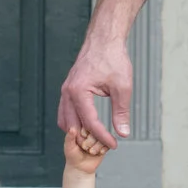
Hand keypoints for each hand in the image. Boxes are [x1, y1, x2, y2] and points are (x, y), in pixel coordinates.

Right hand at [57, 32, 131, 146]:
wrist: (104, 40)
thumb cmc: (113, 59)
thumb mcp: (122, 87)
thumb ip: (121, 111)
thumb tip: (123, 132)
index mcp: (78, 92)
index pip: (90, 122)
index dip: (102, 136)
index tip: (114, 145)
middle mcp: (67, 92)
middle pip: (72, 125)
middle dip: (87, 139)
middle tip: (103, 147)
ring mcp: (65, 90)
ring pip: (65, 120)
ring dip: (78, 132)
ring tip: (95, 139)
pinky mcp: (68, 89)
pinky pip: (65, 111)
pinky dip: (74, 122)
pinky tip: (88, 126)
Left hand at [63, 127, 106, 176]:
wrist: (80, 168)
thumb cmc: (73, 156)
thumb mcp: (69, 146)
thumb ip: (69, 137)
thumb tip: (72, 128)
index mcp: (82, 130)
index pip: (87, 125)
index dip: (84, 133)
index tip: (81, 139)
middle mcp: (91, 133)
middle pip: (95, 131)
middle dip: (90, 142)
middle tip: (84, 148)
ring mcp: (98, 139)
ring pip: (102, 138)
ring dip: (96, 147)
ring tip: (91, 152)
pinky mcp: (105, 146)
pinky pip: (108, 144)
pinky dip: (102, 150)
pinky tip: (98, 153)